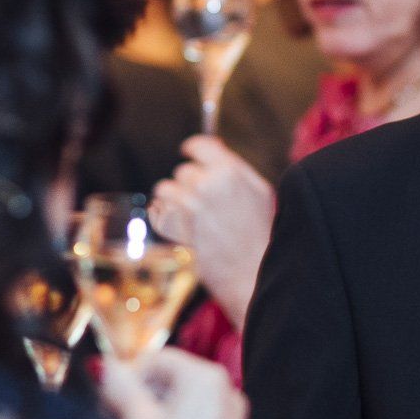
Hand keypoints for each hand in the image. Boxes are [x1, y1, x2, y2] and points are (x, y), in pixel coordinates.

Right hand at [99, 347, 246, 418]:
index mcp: (207, 377)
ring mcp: (231, 413)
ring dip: (154, 409)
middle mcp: (225, 389)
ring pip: (183, 398)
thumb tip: (104, 365)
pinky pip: (197, 417)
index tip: (107, 395)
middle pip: (172, 377)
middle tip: (113, 414)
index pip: (159, 358)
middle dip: (141, 392)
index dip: (128, 374)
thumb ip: (121, 389)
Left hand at [151, 137, 275, 328]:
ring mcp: (193, 208)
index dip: (192, 150)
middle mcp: (211, 185)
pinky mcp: (180, 230)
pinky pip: (158, 214)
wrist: (256, 274)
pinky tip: (177, 226)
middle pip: (183, 171)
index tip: (188, 154)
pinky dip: (162, 219)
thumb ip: (236, 167)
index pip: (199, 144)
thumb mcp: (259, 192)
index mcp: (232, 171)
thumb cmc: (262, 235)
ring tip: (190, 217)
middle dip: (188, 185)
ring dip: (173, 202)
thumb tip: (214, 145)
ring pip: (165, 190)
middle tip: (202, 203)